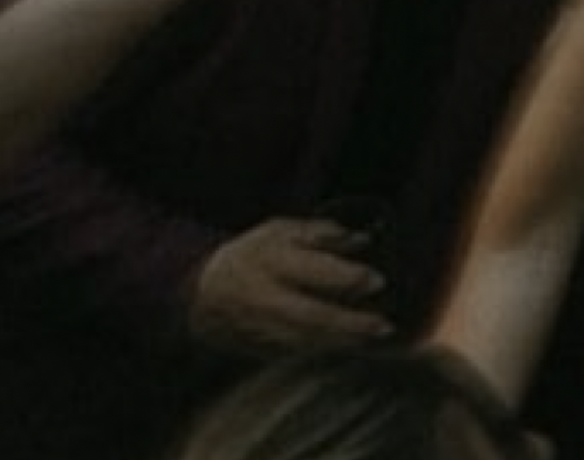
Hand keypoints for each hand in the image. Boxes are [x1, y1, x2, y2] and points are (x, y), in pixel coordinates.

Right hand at [187, 217, 391, 355]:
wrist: (200, 288)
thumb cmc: (251, 254)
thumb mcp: (281, 231)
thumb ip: (321, 234)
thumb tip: (361, 239)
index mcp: (271, 262)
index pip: (315, 271)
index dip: (348, 278)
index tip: (378, 281)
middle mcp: (264, 296)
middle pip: (312, 316)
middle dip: (351, 324)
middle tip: (383, 326)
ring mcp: (258, 326)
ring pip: (305, 341)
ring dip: (341, 342)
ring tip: (372, 337)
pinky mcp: (256, 347)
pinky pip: (294, 353)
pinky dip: (323, 350)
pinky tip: (348, 346)